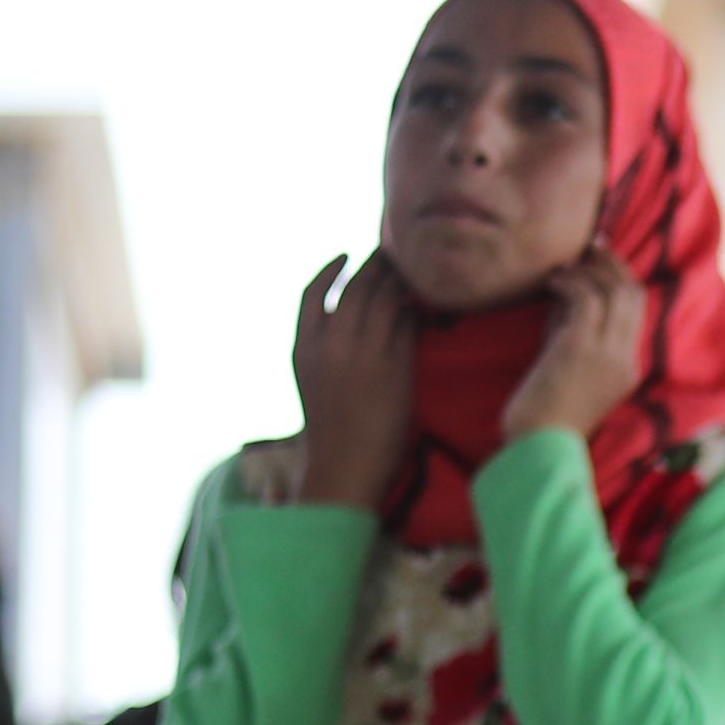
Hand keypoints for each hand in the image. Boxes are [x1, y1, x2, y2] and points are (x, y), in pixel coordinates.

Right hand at [277, 252, 416, 509]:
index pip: (313, 292)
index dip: (331, 269)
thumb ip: (322, 348)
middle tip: (392, 255)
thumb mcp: (310, 383)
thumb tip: (345, 317)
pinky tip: (421, 308)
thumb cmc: (328, 434)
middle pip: (356, 287)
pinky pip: (408, 324)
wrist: (343, 470)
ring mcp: (364, 353)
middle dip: (375, 266)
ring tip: (411, 274)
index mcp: (303, 347)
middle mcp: (331, 343)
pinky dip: (414, 312)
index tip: (346, 255)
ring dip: (399, 282)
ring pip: (385, 300)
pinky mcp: (395, 366)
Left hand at [500, 247, 648, 446]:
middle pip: (632, 295)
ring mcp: (606, 354)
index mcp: (627, 369)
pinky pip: (586, 299)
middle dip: (612, 265)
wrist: (537, 449)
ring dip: (589, 270)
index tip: (599, 260)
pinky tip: (554, 282)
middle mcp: (624, 359)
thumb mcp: (565, 368)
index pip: (636, 311)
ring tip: (565, 267)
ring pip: (614, 291)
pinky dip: (572, 283)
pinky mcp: (580, 350)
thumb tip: (567, 293)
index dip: (620, 279)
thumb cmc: (543, 417)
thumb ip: (570, 332)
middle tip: (590, 247)